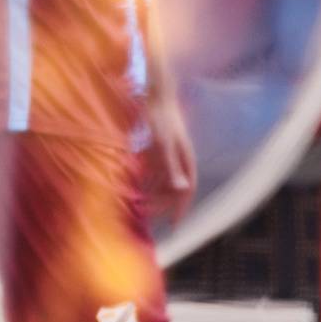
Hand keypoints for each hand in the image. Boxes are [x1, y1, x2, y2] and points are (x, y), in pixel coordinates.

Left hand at [145, 100, 197, 221]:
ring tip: (138, 204)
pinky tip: (133, 184)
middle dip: (161, 203)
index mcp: (185, 160)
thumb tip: (182, 189)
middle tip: (147, 215)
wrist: (157, 95)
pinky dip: (145, 177)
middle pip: (172, 187)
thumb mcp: (164, 145)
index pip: (186, 191)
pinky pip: (152, 168)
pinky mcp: (157, 146)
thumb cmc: (163, 119)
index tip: (174, 226)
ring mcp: (168, 153)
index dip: (180, 209)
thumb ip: (172, 167)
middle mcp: (179, 159)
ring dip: (152, 191)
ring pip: (161, 179)